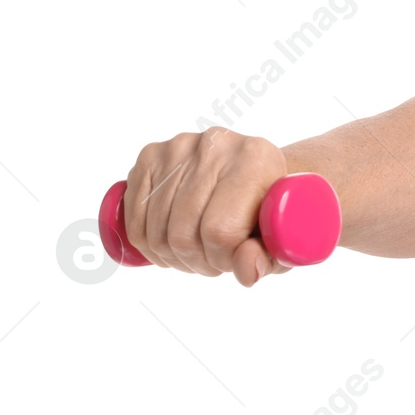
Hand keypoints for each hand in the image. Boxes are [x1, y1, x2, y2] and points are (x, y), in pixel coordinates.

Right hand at [121, 127, 293, 286]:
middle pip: (182, 234)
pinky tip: (172, 244)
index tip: (233, 260)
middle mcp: (215, 144)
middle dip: (198, 262)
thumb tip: (245, 269)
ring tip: (197, 252)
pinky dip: (149, 245)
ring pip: (156, 233)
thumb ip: (268, 258)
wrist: (255, 172)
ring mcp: (178, 147)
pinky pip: (134, 221)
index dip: (222, 260)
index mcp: (255, 159)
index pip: (219, 231)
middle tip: (214, 261)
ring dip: (174, 257)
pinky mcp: (150, 157)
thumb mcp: (280, 237)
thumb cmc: (269, 209)